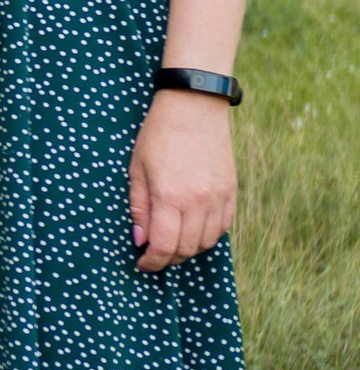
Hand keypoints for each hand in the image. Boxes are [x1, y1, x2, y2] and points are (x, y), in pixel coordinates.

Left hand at [129, 88, 235, 271]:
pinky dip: (208, 235)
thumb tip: (140, 240)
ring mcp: (219, 197)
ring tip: (173, 242)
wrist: (194, 106)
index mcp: (170, 197)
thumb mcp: (137, 169)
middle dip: (168, 258)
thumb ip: (139, 208)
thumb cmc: (159, 135)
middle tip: (155, 254)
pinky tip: (194, 229)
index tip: (143, 263)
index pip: (164, 246)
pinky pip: (223, 226)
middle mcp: (198, 201)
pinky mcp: (231, 190)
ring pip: (207, 241)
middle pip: (187, 249)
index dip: (152, 262)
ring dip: (189, 249)